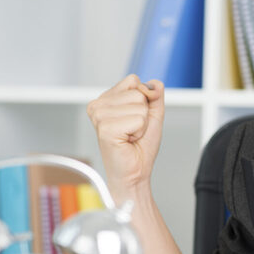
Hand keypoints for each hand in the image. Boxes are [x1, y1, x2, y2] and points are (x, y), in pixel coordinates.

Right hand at [87, 74, 164, 200]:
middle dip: (143, 114)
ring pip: (139, 104)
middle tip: (133, 131)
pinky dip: (139, 132)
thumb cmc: (139, 147)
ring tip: (130, 136)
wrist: (135, 172)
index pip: (133, 80)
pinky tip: (127, 140)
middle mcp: (98, 105)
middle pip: (137, 92)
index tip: (134, 119)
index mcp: (106, 99)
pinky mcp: (105, 128)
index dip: (143, 101)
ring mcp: (99, 116)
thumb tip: (155, 84)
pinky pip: (138, 119)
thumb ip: (155, 96)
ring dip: (141, 124)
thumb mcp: (152, 115)